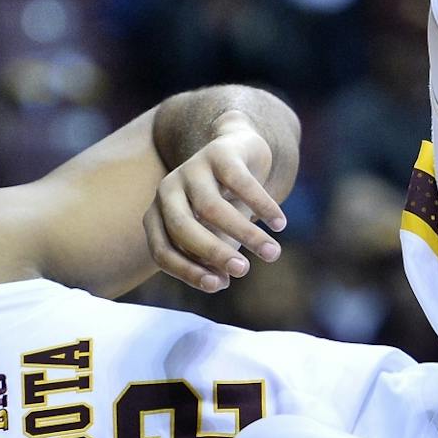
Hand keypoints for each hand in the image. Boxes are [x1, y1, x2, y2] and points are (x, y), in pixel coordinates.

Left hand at [142, 113, 287, 292]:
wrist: (235, 152)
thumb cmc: (223, 203)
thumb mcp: (215, 233)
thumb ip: (214, 256)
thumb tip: (220, 281)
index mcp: (157, 215)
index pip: (162, 251)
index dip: (188, 272)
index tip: (220, 285)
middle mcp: (167, 191)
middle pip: (182, 227)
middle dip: (213, 252)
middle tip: (243, 271)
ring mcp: (191, 169)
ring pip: (212, 207)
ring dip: (245, 233)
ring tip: (273, 253)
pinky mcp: (218, 153)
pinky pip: (240, 183)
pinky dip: (262, 205)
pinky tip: (280, 224)